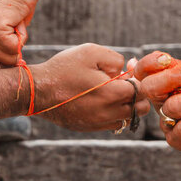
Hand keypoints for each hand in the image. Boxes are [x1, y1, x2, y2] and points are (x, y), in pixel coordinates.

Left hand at [0, 0, 63, 67]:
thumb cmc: (15, 1)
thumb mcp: (3, 26)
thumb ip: (2, 45)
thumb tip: (13, 67)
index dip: (2, 66)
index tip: (14, 65)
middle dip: (13, 54)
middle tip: (16, 31)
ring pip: (8, 56)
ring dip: (19, 42)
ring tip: (16, 22)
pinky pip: (15, 47)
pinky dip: (22, 36)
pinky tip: (18, 20)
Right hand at [31, 43, 149, 130]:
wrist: (39, 90)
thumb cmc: (64, 69)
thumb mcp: (90, 52)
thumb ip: (115, 58)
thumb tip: (125, 68)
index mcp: (111, 93)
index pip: (141, 90)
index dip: (137, 79)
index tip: (127, 72)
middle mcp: (108, 112)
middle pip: (139, 108)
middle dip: (137, 95)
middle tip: (124, 83)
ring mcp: (99, 122)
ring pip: (128, 118)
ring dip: (127, 106)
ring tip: (113, 93)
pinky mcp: (90, 128)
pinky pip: (113, 124)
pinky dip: (114, 114)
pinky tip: (102, 102)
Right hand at [132, 51, 180, 167]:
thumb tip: (164, 61)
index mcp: (166, 84)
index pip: (144, 72)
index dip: (148, 63)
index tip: (165, 59)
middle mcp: (163, 102)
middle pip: (148, 88)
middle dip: (168, 78)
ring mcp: (169, 122)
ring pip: (170, 107)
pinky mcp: (179, 140)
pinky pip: (180, 129)